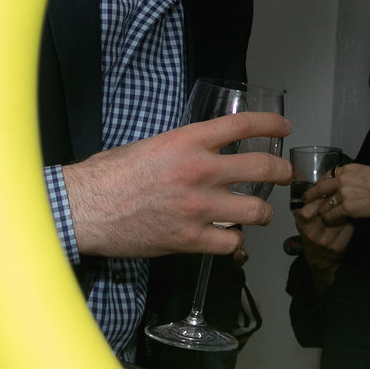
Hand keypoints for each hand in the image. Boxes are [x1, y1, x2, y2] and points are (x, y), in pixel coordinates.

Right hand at [62, 112, 291, 259]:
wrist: (84, 208)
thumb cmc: (109, 175)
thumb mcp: (152, 146)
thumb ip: (185, 148)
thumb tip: (207, 151)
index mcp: (188, 141)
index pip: (243, 125)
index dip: (271, 125)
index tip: (284, 128)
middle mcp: (200, 171)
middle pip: (263, 168)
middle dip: (282, 172)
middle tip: (285, 176)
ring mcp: (198, 207)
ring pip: (256, 211)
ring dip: (263, 213)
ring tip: (260, 214)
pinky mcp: (190, 238)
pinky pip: (232, 243)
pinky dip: (235, 243)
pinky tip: (230, 240)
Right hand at [289, 196, 352, 285]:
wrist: (322, 258)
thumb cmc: (314, 232)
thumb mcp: (306, 219)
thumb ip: (310, 201)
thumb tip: (312, 177)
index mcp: (302, 225)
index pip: (306, 212)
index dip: (316, 201)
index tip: (324, 193)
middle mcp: (313, 235)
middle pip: (326, 213)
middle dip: (335, 202)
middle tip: (341, 195)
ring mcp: (326, 242)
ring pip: (340, 218)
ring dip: (346, 209)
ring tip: (347, 205)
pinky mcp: (339, 247)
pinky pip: (349, 227)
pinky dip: (351, 220)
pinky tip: (351, 218)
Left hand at [299, 165, 369, 230]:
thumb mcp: (368, 173)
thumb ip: (354, 176)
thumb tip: (344, 182)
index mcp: (349, 169)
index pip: (327, 176)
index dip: (320, 185)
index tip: (316, 190)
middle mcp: (344, 179)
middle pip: (320, 188)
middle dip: (312, 196)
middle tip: (305, 202)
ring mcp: (344, 193)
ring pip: (324, 204)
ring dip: (323, 211)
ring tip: (323, 216)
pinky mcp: (347, 207)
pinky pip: (331, 215)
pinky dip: (330, 219)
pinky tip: (331, 221)